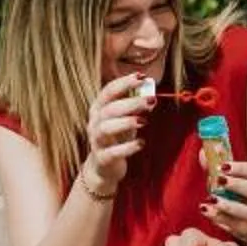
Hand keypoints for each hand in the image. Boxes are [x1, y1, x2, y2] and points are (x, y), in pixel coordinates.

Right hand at [73, 75, 150, 202]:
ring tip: (144, 121)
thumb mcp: (126, 120)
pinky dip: (127, 147)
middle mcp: (94, 123)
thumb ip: (136, 107)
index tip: (141, 77)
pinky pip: (113, 152)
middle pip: (109, 109)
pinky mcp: (102, 158)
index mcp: (98, 109)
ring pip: (106, 128)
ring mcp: (96, 141)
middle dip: (131, 102)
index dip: (124, 83)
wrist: (103, 168)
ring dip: (126, 122)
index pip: (108, 91)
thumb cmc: (116, 138)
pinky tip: (141, 143)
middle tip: (151, 100)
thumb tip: (152, 96)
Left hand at [201, 161, 246, 245]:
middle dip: (237, 185)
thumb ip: (220, 168)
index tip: (224, 165)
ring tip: (212, 200)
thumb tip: (203, 153)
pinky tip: (207, 212)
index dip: (240, 168)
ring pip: (246, 212)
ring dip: (228, 205)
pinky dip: (220, 218)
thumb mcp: (238, 181)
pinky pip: (234, 226)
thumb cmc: (245, 196)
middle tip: (220, 180)